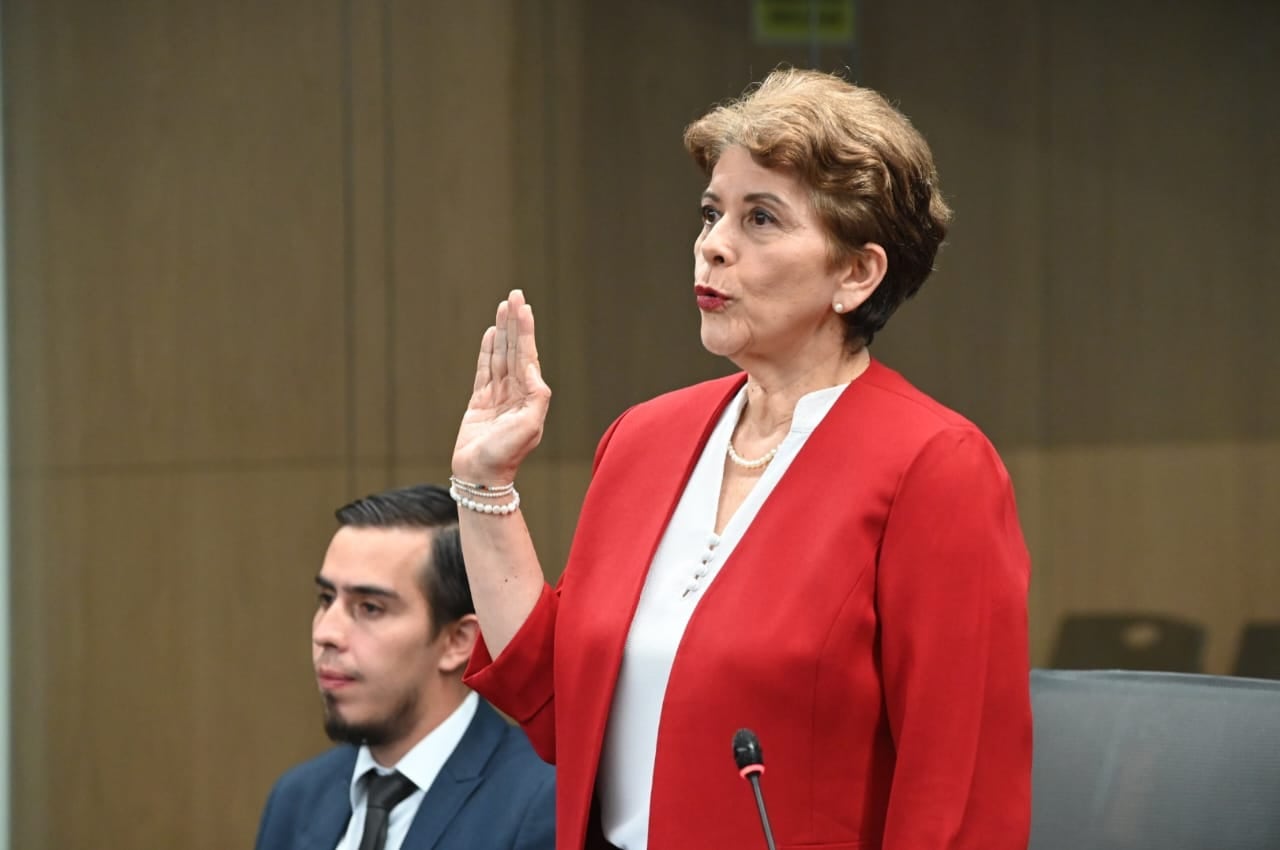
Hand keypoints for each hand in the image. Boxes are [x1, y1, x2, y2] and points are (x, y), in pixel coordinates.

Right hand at [452, 289, 551, 483]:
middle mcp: (516, 393)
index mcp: (530, 397)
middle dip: (515, 323)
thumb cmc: (506, 455)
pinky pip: (485, 370)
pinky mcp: (480, 403)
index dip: (526, 331)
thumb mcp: (529, 427)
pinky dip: (488, 351)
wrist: (480, 476)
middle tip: (514, 295)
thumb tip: (533, 370)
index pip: (528, 356)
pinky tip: (490, 334)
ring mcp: (498, 397)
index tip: (523, 307)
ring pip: (501, 356)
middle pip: (515, 349)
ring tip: (503, 307)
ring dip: (502, 331)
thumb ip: (536, 398)